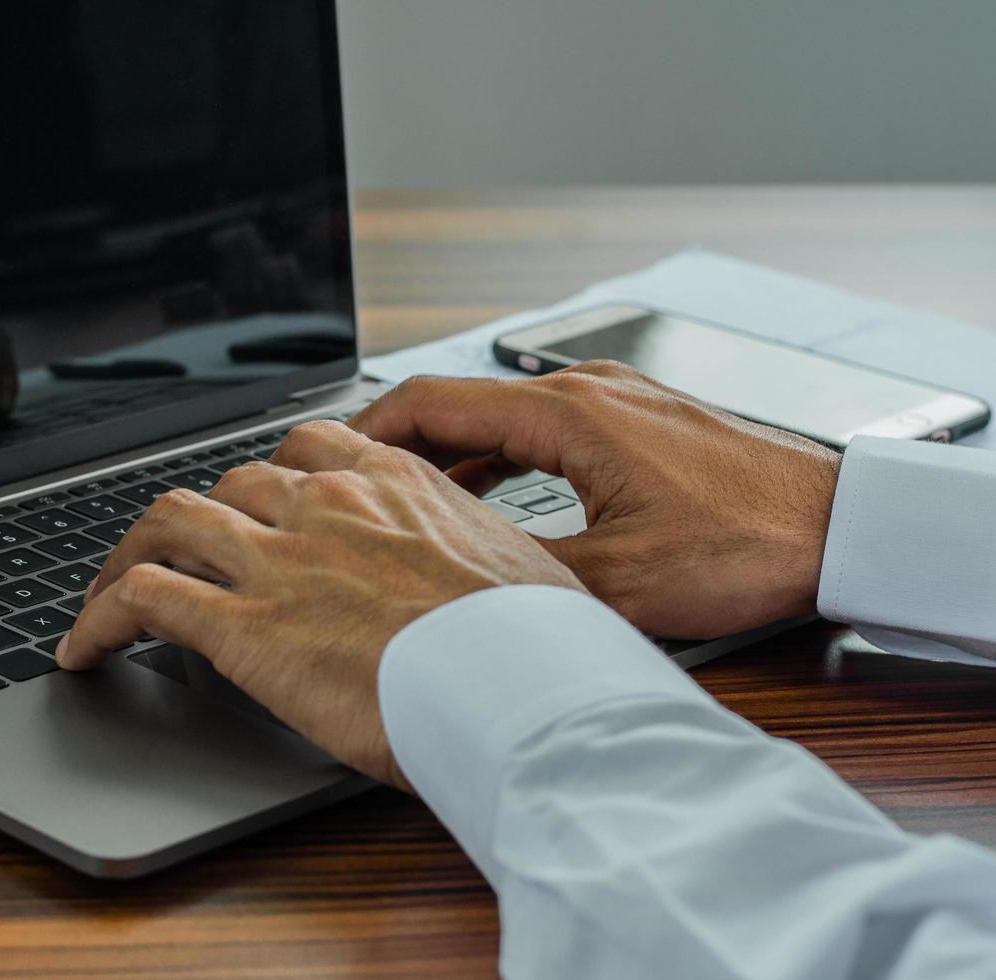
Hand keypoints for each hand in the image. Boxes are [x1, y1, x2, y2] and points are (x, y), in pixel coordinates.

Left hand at [57, 421, 586, 789]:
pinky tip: (83, 648)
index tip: (253, 501)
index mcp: (393, 482)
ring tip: (107, 589)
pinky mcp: (243, 626)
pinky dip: (98, 619)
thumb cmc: (537, 645)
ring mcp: (278, 558)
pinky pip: (141, 599)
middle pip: (227, 483)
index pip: (304, 447)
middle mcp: (326, 503)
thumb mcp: (518, 568)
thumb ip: (472, 552)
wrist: (523, 689)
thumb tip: (482, 579)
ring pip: (169, 523)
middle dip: (195, 518)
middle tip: (179, 554)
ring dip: (128, 553)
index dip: (265, 477)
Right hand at [350, 364, 843, 639]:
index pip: (434, 401)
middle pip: (461, 406)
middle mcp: (586, 394)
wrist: (841, 528)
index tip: (325, 455)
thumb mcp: (622, 581)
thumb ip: (524, 576)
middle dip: (400, 447)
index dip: (368, 429)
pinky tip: (487, 498)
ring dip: (451, 457)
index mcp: (569, 415)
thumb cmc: (751, 542)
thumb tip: (454, 586)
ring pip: (502, 420)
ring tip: (407, 502)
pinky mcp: (637, 424)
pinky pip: (542, 431)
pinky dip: (500, 459)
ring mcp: (615, 403)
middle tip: (353, 488)